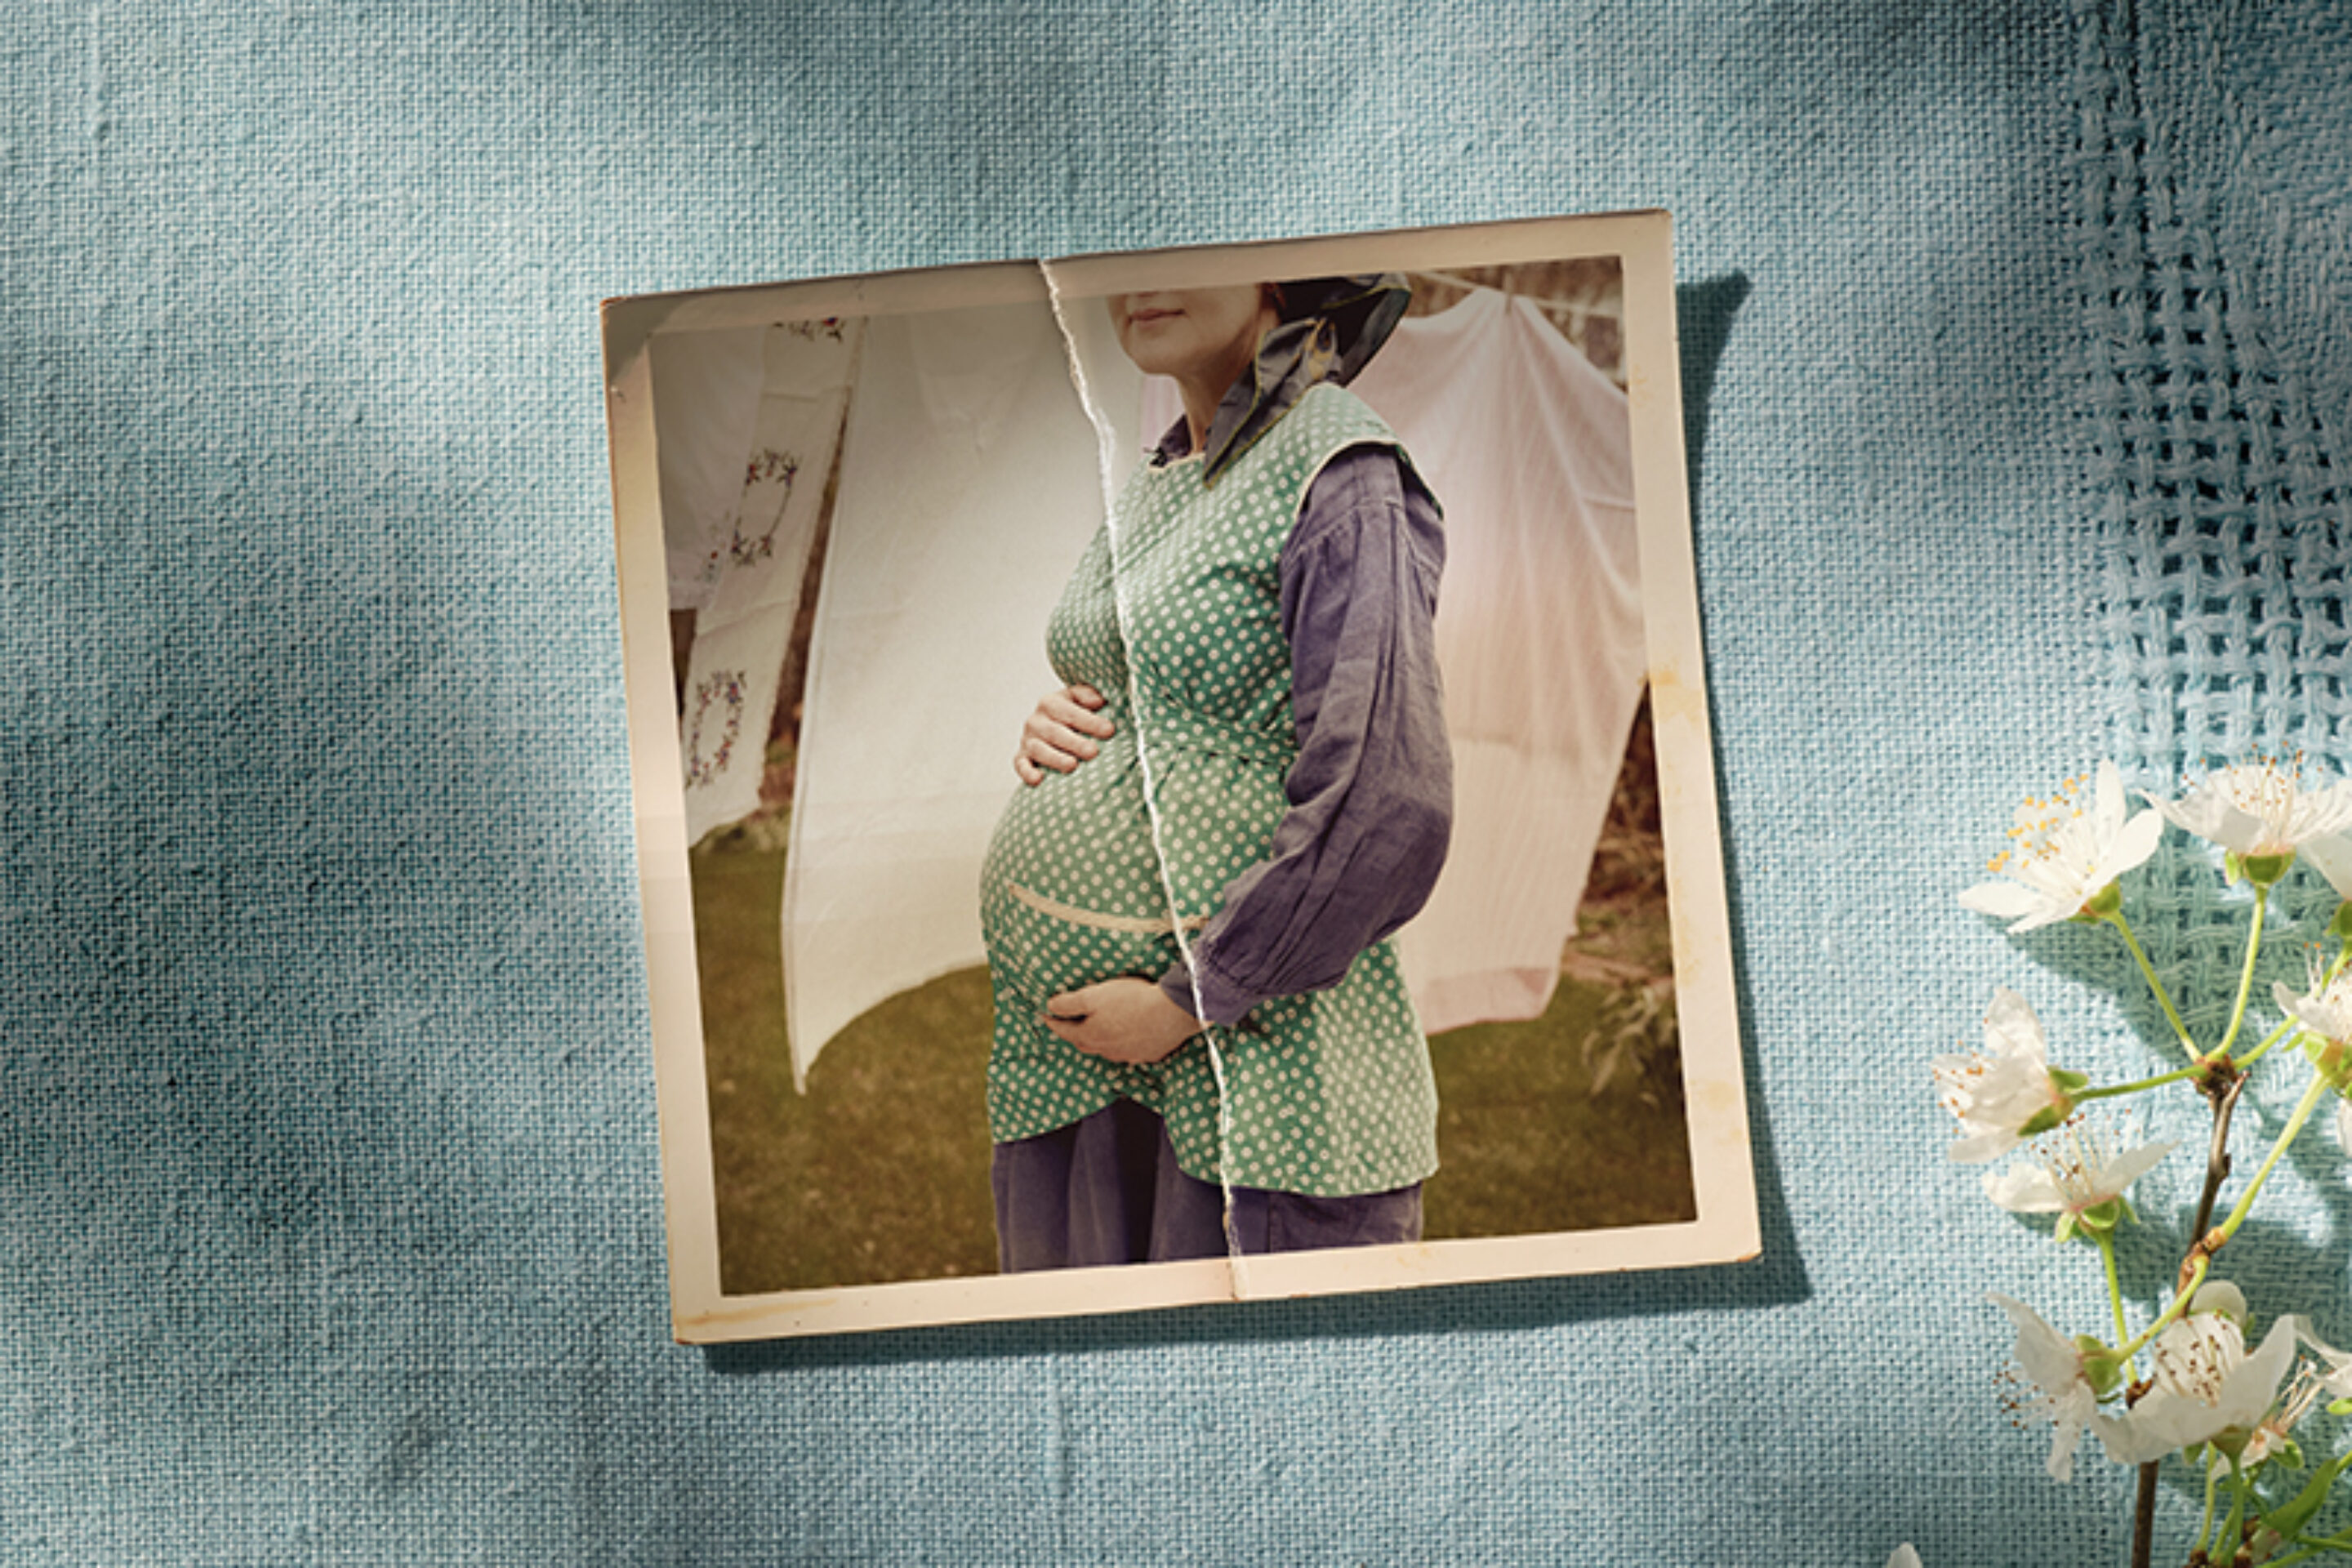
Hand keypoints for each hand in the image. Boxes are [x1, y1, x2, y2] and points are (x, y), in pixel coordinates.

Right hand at [1014, 684, 1113, 784]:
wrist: (1050, 726)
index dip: (1089, 721)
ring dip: (1055, 759)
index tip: (1109, 730)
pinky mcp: (1021, 758)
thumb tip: (1098, 700)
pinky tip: (1039, 779)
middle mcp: (1035, 721)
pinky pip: (1021, 766)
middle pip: (1054, 732)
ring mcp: (1027, 740)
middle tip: (1093, 752)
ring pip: (1039, 750)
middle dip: (1074, 743)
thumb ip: (1088, 696)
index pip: (1070, 712)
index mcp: (1050, 703)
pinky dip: (1028, 773)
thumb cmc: (1072, 714)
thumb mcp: (1078, 699)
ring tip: (1072, 766)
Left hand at [1044, 977, 1202, 1064]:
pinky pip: (1129, 1051)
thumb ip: (1069, 1003)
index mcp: (1090, 1035)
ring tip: (1097, 1029)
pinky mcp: (1148, 1053)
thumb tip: (1050, 1006)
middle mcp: (1106, 1050)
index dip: (1052, 1021)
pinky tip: (1127, 1036)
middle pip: (1083, 1043)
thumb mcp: (1094, 995)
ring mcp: (1128, 1054)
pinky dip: (1122, 1043)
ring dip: (1099, 1040)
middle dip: (1073, 1033)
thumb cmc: (1132, 1000)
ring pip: (1106, 1049)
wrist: (1172, 1012)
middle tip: (1068, 1023)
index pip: (1064, 1030)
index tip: (1044, 1014)